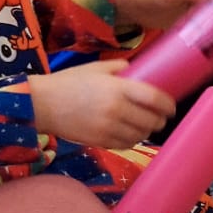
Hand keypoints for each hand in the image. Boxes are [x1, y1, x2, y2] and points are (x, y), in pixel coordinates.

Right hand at [25, 60, 174, 148]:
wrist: (41, 104)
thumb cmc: (69, 82)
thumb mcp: (95, 68)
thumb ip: (120, 68)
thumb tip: (138, 71)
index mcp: (118, 88)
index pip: (155, 99)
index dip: (168, 105)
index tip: (171, 106)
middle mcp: (116, 109)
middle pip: (152, 121)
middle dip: (160, 120)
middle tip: (159, 117)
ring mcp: (109, 128)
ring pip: (141, 135)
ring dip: (146, 131)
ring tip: (144, 125)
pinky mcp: (100, 141)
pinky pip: (126, 144)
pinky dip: (132, 140)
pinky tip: (129, 133)